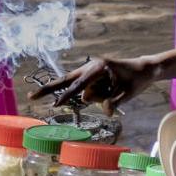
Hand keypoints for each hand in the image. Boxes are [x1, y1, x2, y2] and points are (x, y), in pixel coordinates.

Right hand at [32, 52, 170, 111]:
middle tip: (30, 97)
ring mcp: (90, 70)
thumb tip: (102, 109)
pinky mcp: (91, 76)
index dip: (66, 96)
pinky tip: (112, 89)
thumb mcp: (128, 93)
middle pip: (66, 81)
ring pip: (84, 93)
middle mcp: (91, 66)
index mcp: (99, 67)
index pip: (78, 85)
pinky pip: (88, 91)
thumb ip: (114, 102)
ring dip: (99, 97)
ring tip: (117, 90)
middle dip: (49, 90)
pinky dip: (98, 95)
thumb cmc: (137, 80)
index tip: (55, 105)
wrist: (145, 69)